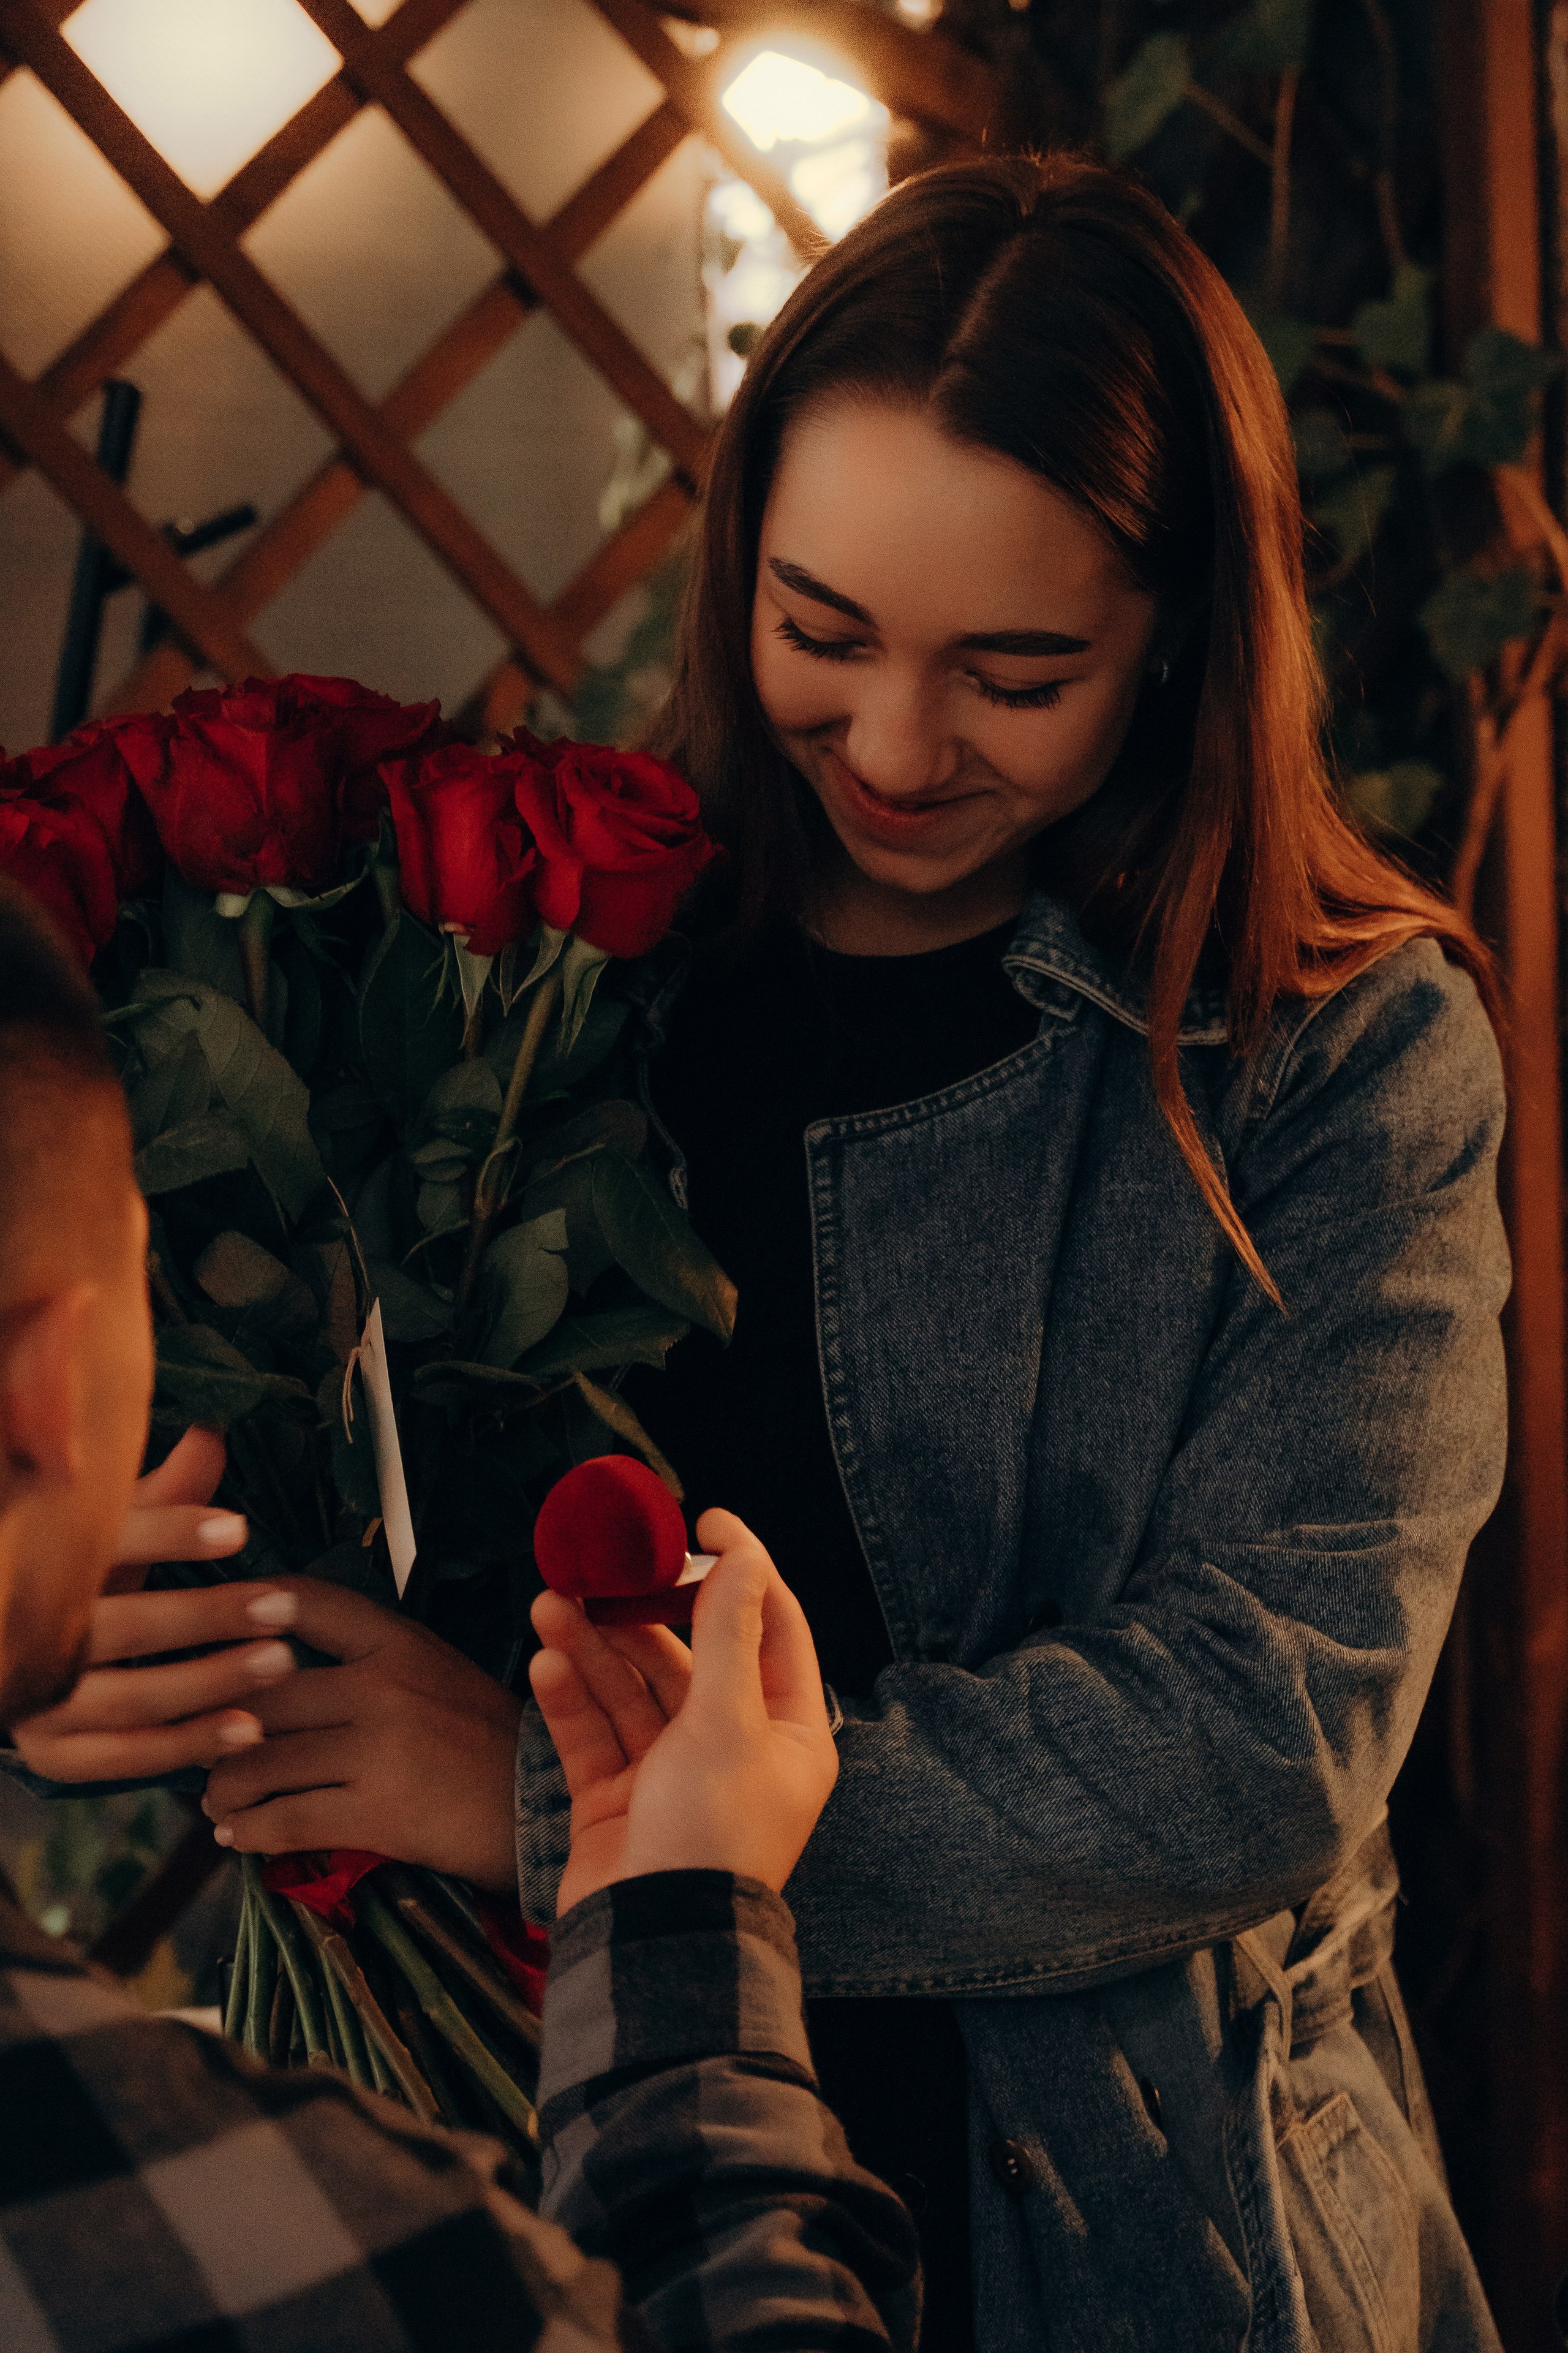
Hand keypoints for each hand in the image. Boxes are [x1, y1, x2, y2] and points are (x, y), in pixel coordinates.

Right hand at [10, 1429, 276, 1781]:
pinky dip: (190, 1746)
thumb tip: (211, 1432)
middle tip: (282, 1606)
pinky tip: (249, 1730)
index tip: (236, 1529)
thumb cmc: (85, 1580)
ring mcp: (39, 1703)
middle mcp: (31, 1637)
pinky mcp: (57, 1756)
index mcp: (43, 1566)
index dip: (170, 1534)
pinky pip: (127, 1758)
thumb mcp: (116, 1533)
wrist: (12, 1660)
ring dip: (213, 1682)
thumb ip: (164, 1493)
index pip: (106, 1546)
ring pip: (132, 1697)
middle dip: (209, 1616)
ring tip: (280, 1661)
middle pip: (125, 1628)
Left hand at [203, 1580, 522, 1891]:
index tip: (209, 1626)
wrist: (537, 1805)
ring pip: (260, 1763)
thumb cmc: (479, 1736)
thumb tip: (270, 1661)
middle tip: (199, 1744)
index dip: (247, 1606)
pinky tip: (239, 1837)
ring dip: (221, 1788)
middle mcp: (383, 1687)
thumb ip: (365, 1658)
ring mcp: (379, 1751)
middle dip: (213, 1724)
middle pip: (261, 1694)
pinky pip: (284, 1821)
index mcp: (398, 1642)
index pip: (308, 1603)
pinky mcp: (377, 1813)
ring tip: (218, 1799)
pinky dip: (248, 1833)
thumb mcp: (433, 1669)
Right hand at [529, 1508, 837, 1914]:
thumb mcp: (729, 1722)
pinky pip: (593, 1733)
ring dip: (593, 1646)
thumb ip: (730, 1633)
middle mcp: (733, 1749)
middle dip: (642, 1612)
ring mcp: (670, 1775)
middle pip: (688, 1656)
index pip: (771, 1628)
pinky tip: (547, 1663)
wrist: (650, 1943)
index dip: (742, 1571)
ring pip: (631, 1690)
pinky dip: (570, 1697)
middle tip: (603, 1570)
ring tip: (551, 1606)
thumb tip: (747, 1555)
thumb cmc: (708, 1840)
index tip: (703, 1522)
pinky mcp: (617, 1800)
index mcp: (786, 1732)